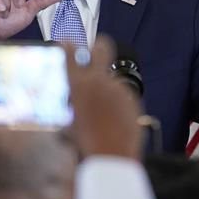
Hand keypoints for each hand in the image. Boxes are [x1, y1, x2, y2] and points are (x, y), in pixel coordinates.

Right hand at [67, 37, 142, 159]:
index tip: (69, 43)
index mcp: (77, 83)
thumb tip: (72, 96)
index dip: (69, 44)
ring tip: (102, 108)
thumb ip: (71, 102)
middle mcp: (98, 80)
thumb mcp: (67, 120)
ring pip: (111, 76)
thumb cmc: (85, 142)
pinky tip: (113, 117)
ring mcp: (117, 87)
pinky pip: (121, 92)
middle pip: (102, 46)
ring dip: (106, 85)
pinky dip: (117, 100)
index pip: (71, 50)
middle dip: (98, 45)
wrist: (111, 155)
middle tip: (94, 51)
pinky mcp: (131, 97)